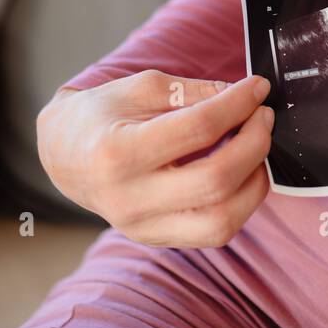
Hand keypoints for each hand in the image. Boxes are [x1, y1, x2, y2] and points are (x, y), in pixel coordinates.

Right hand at [36, 70, 273, 247]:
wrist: (64, 156)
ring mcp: (142, 228)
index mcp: (118, 152)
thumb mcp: (138, 88)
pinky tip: (244, 172)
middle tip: (263, 116)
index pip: (197, 129)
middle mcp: (128, 199)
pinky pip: (214, 232)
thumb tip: (242, 95)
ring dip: (255, 181)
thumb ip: (191, 92)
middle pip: (216, 180)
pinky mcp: (156, 239)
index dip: (237, 104)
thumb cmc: (101, 115)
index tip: (258, 87)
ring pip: (222, 221)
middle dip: (254, 143)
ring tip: (258, 147)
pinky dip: (241, 202)